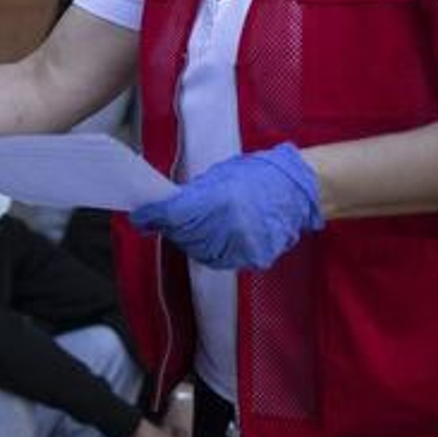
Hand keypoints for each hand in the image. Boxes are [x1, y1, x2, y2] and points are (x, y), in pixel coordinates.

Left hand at [131, 143, 322, 270]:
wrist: (297, 191)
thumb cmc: (257, 175)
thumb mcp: (218, 176)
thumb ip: (190, 195)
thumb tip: (162, 209)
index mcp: (219, 202)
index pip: (173, 215)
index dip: (152, 216)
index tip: (139, 217)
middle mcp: (229, 228)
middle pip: (183, 235)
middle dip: (170, 227)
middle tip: (163, 218)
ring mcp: (242, 248)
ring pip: (198, 251)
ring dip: (189, 239)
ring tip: (194, 224)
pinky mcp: (251, 260)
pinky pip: (219, 259)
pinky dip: (210, 249)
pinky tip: (213, 235)